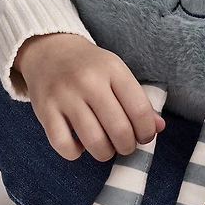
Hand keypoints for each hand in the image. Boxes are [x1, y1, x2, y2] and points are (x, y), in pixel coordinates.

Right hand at [14, 32, 165, 160]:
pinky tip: (80, 145)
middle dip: (128, 146)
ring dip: (105, 153)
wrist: (49, 50)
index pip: (139, 109)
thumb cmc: (90, 66)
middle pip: (119, 129)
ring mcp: (65, 97)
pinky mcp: (44, 111)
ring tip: (106, 148)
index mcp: (113, 69)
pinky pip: (64, 146)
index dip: (147, 131)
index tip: (145, 136)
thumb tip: (159, 128)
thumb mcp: (117, 73)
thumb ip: (138, 100)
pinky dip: (76, 153)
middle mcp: (89, 82)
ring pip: (94, 141)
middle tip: (126, 145)